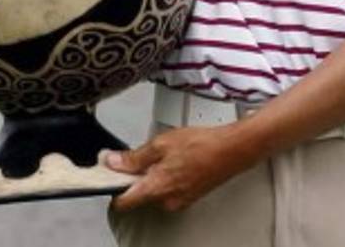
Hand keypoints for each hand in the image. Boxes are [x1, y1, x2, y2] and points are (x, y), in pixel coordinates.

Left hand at [106, 123, 255, 212]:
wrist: (233, 150)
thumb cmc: (202, 144)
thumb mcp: (162, 142)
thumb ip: (135, 156)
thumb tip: (114, 162)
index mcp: (156, 187)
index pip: (123, 202)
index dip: (113, 188)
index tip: (111, 175)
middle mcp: (166, 200)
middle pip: (139, 194)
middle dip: (139, 176)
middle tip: (148, 155)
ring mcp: (179, 201)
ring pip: (156, 190)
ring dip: (156, 175)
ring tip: (170, 155)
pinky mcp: (189, 198)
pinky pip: (170, 190)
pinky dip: (169, 177)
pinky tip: (180, 161)